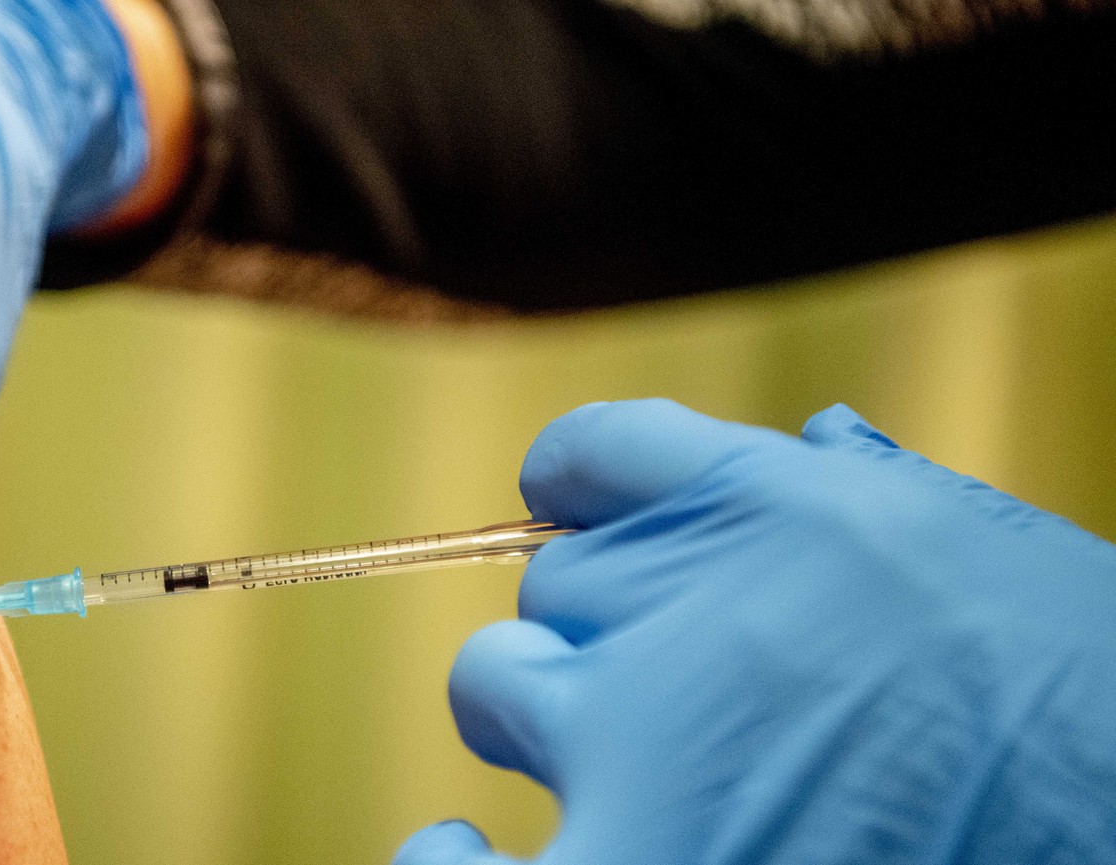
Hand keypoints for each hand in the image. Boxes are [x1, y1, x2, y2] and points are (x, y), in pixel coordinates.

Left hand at [397, 400, 1115, 863]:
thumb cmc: (1088, 717)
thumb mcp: (996, 561)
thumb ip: (881, 501)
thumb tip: (825, 442)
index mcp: (789, 512)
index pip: (606, 451)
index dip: (578, 483)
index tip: (566, 505)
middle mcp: (689, 607)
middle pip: (560, 583)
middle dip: (606, 630)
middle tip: (675, 692)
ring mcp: (638, 751)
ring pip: (496, 685)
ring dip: (542, 721)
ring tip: (610, 773)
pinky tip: (467, 860)